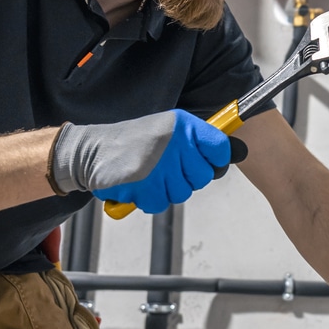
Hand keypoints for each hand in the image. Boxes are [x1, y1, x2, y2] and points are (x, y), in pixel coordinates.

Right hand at [51, 109, 234, 213]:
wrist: (91, 151)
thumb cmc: (133, 143)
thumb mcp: (166, 130)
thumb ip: (197, 142)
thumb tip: (237, 153)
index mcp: (183, 124)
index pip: (220, 148)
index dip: (215, 160)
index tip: (203, 161)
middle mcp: (175, 141)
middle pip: (203, 176)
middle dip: (186, 178)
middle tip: (165, 168)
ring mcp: (160, 163)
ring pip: (182, 192)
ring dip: (165, 190)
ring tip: (149, 174)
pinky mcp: (145, 183)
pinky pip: (160, 203)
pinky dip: (149, 199)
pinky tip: (138, 184)